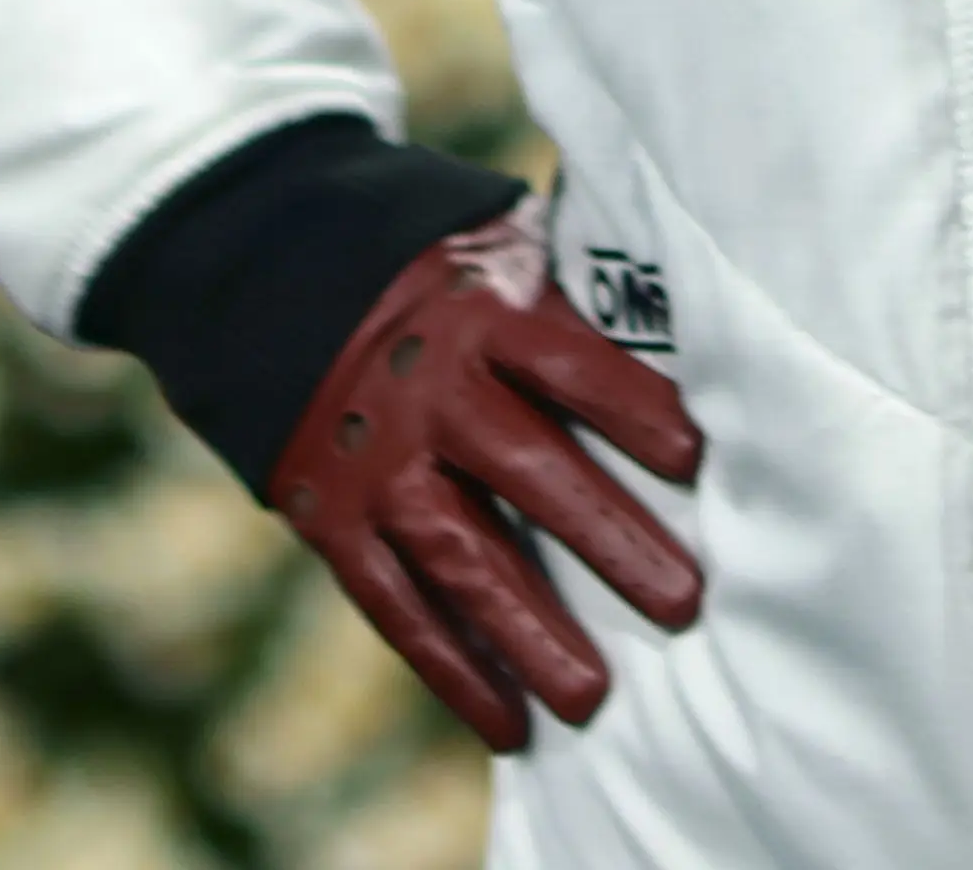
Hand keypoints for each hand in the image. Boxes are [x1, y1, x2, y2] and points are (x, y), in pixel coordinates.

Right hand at [268, 195, 702, 752]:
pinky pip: (398, 607)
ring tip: (593, 698)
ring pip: (462, 557)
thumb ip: (572, 293)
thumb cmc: (436, 274)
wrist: (276, 280)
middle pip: (529, 469)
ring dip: (529, 632)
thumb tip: (687, 320)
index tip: (695, 460)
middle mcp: (432, 392)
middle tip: (681, 603)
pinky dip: (452, 668)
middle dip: (607, 538)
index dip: (631, 409)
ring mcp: (380, 463)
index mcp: (483, 314)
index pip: (570, 364)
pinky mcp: (337, 522)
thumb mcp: (499, 249)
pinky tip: (509, 724)